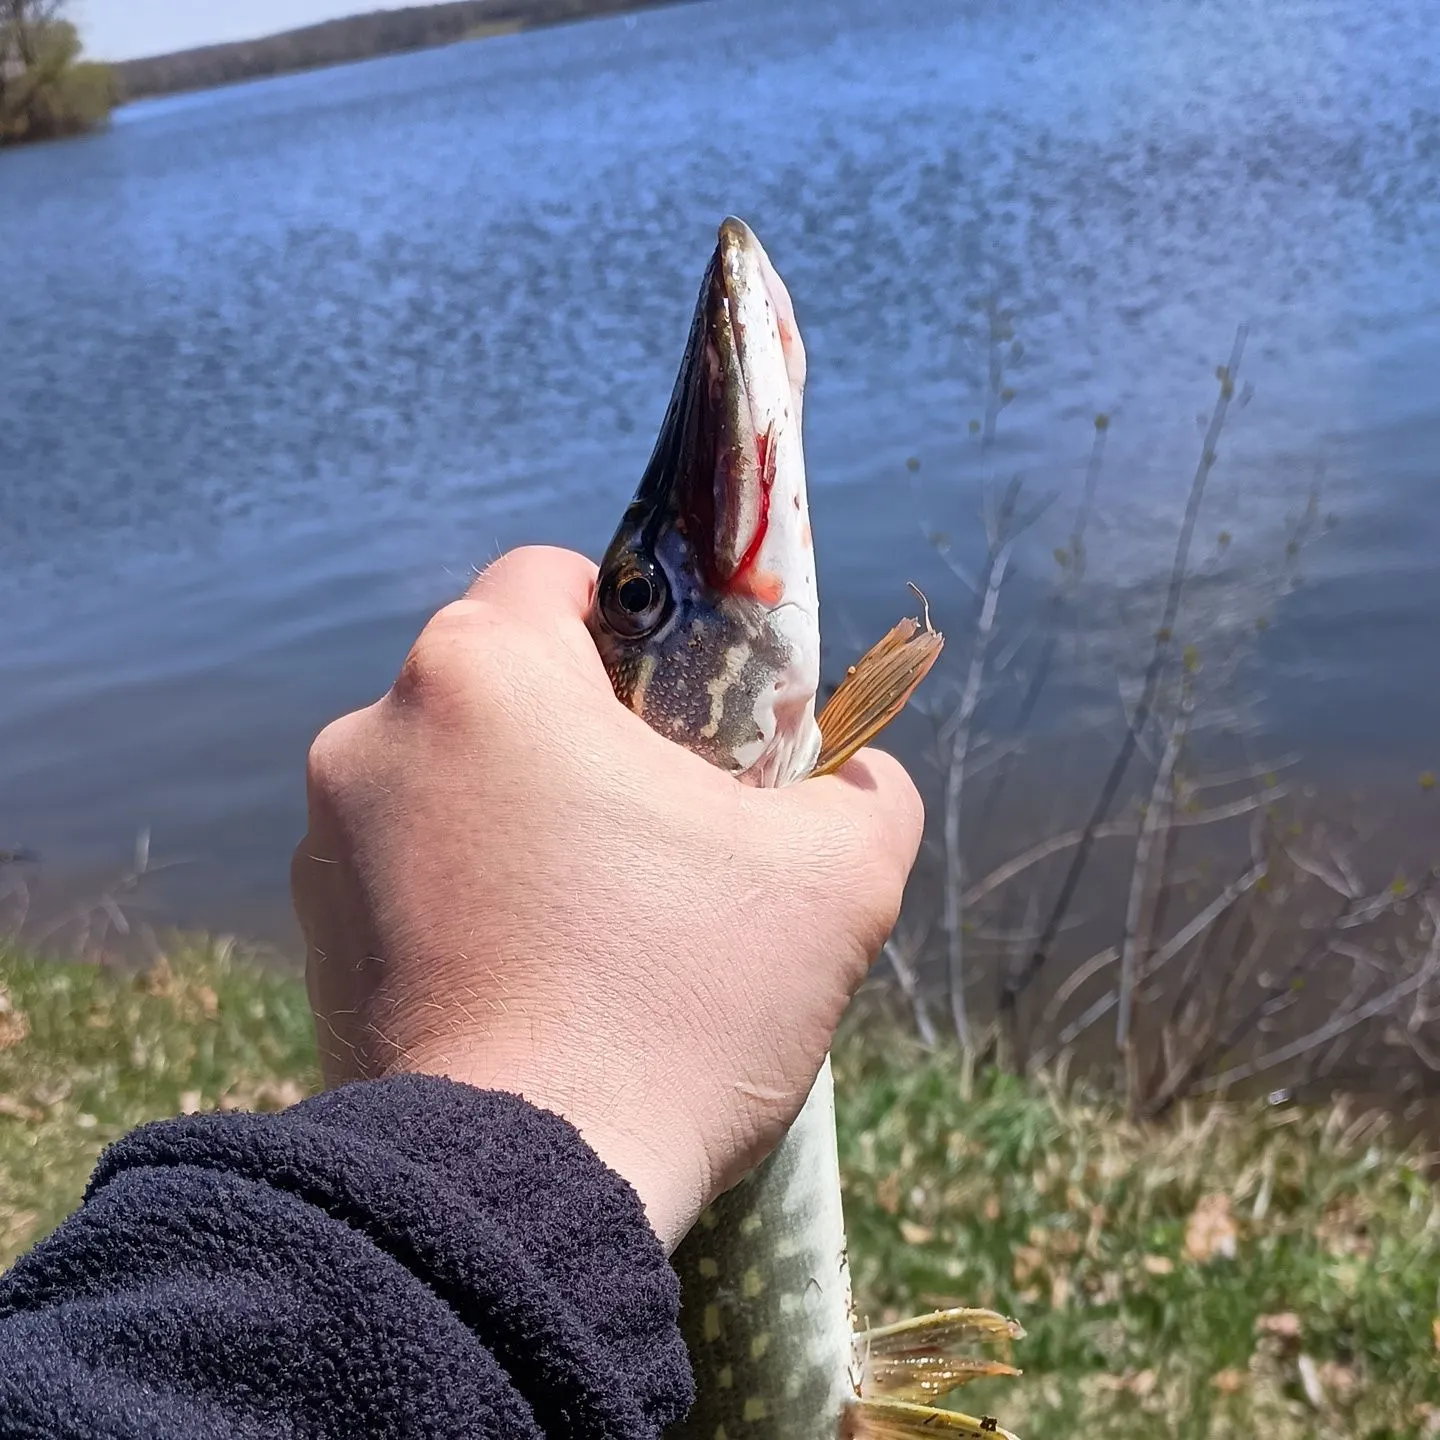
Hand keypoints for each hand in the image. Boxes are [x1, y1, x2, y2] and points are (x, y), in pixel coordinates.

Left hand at [291, 546, 922, 1250]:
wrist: (513, 1199)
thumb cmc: (674, 1006)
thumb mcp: (836, 883)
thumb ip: (869, 794)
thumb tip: (861, 785)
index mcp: (482, 675)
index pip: (553, 578)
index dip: (636, 623)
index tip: (683, 703)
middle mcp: (374, 736)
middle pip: (504, 688)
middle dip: (585, 734)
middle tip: (666, 826)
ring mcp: (323, 845)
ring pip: (454, 782)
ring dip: (525, 819)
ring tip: (604, 921)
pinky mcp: (312, 943)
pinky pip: (409, 874)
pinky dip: (470, 897)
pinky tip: (539, 977)